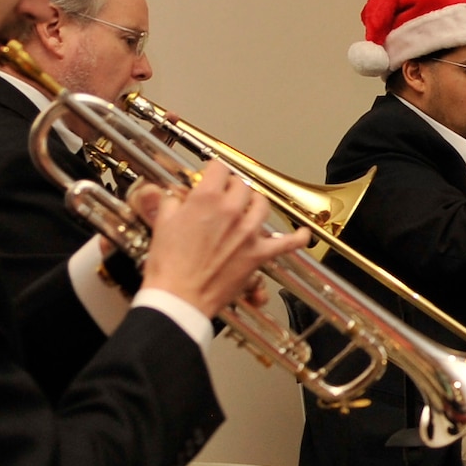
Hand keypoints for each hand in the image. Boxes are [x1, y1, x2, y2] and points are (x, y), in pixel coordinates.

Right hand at [135, 163, 310, 317]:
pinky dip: (297, 238)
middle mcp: (231, 211)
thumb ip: (172, 202)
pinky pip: (286, 243)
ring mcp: (248, 232)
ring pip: (261, 204)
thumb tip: (176, 196)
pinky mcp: (258, 254)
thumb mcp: (162, 223)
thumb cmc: (169, 265)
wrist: (179, 296)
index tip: (211, 175)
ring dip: (253, 203)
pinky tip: (302, 233)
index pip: (219, 168)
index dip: (214, 170)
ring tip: (246, 207)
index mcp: (207, 199)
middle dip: (231, 186)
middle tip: (223, 194)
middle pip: (241, 185)